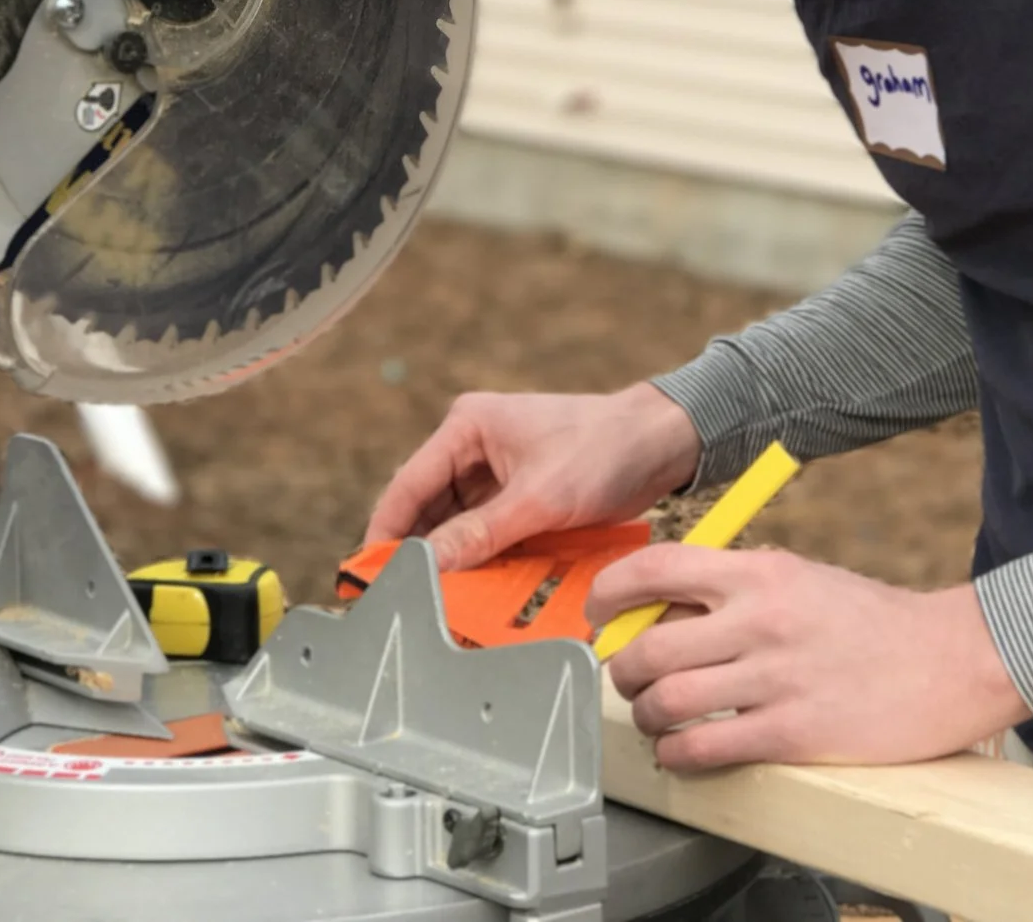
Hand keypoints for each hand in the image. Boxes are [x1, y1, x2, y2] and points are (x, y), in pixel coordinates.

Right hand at [364, 384, 701, 569]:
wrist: (664, 443)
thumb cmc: (604, 448)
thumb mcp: (539, 497)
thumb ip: (480, 534)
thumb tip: (430, 565)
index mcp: (467, 428)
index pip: (409, 485)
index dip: (386, 531)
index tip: (368, 573)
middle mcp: (475, 448)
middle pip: (430, 511)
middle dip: (423, 554)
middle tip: (406, 600)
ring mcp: (498, 475)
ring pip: (459, 529)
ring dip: (456, 564)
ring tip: (442, 603)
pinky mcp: (521, 498)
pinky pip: (490, 537)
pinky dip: (485, 562)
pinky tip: (479, 593)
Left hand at [589, 545, 1031, 769]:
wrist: (949, 660)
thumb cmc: (870, 622)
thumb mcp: (799, 579)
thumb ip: (733, 590)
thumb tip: (659, 611)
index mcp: (760, 573)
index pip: (655, 568)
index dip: (609, 593)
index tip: (599, 615)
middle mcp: (762, 620)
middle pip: (648, 647)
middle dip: (620, 671)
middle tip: (625, 680)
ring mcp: (776, 679)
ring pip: (668, 701)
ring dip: (646, 716)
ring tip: (656, 719)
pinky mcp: (793, 733)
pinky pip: (704, 748)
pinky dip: (677, 754)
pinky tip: (682, 751)